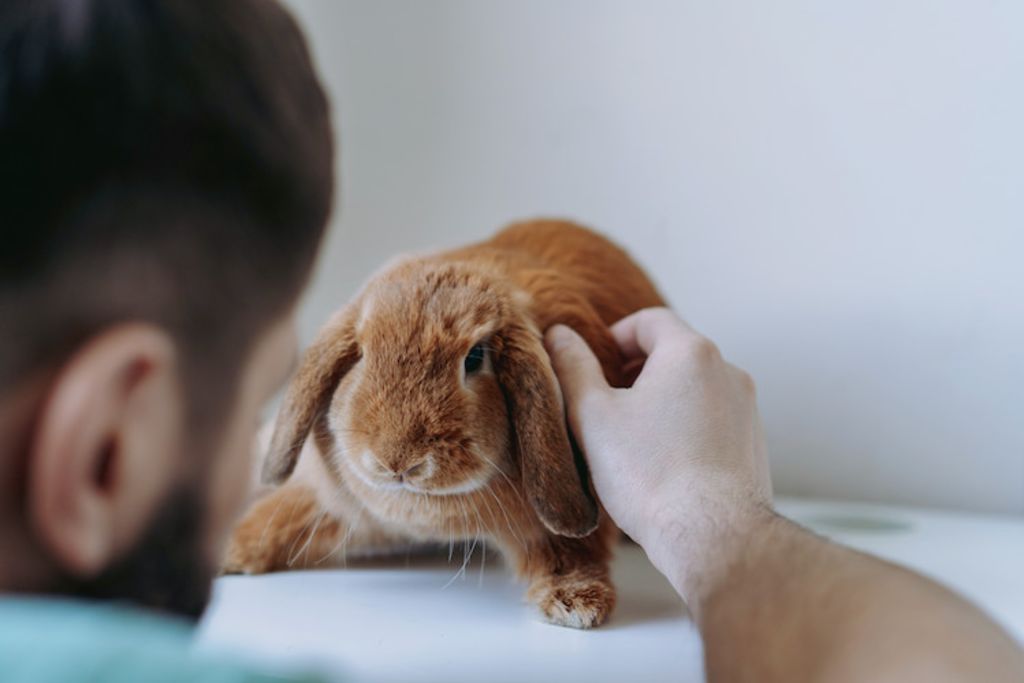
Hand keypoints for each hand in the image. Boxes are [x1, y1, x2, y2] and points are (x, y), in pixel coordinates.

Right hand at [544, 307, 771, 601]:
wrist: (714, 538)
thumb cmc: (650, 475)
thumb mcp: (593, 416)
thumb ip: (573, 367)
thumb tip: (559, 335)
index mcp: (690, 353)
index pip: (650, 321)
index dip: (616, 336)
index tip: (596, 364)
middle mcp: (728, 371)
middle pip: (675, 352)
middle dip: (637, 370)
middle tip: (607, 401)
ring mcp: (747, 408)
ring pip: (695, 387)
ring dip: (662, 399)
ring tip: (632, 437)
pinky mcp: (754, 443)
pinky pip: (713, 418)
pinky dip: (686, 425)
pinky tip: (663, 463)